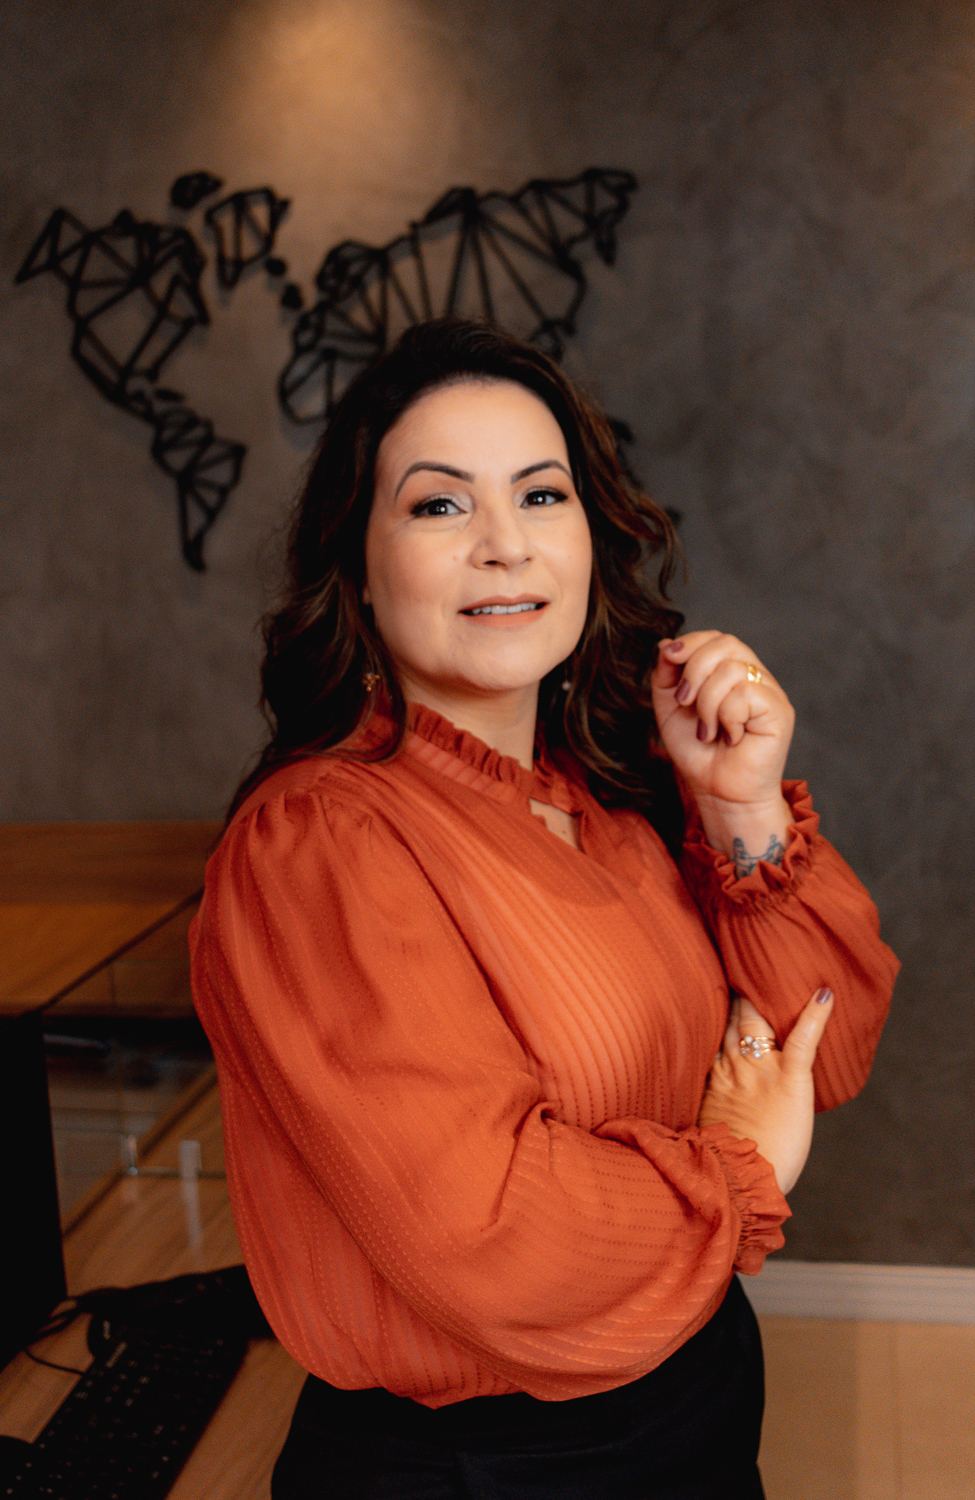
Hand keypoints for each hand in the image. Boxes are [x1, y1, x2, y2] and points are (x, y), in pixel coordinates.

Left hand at [652, 631, 794, 811]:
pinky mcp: (779, 710)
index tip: (669, 659)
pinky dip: (727, 716)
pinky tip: (730, 736)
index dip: (691, 642)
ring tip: (709, 730)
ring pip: (732, 669)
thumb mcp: (670, 707)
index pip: (716, 638)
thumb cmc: (697, 751)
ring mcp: (770, 692)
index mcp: (731, 671)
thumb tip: (666, 643)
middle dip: (694, 669)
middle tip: (685, 702)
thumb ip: (667, 674)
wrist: (716, 791)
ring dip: (708, 703)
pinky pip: (745, 693)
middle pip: (726, 643)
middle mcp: (754, 676)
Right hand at [697, 989, 833, 1194]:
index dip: (718, 1010)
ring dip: (767, 995)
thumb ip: (708, 1107)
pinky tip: (825, 994)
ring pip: (760, 1020)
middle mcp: (735, 1065)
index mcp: (713, 1077)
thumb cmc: (721, 1166)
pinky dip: (815, 1016)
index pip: (714, 1032)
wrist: (738, 1182)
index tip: (719, 989)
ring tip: (778, 969)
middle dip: (741, 993)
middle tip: (748, 967)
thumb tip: (707, 1110)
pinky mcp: (790, 1079)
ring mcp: (762, 1070)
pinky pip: (803, 1040)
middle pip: (736, 1018)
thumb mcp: (703, 1128)